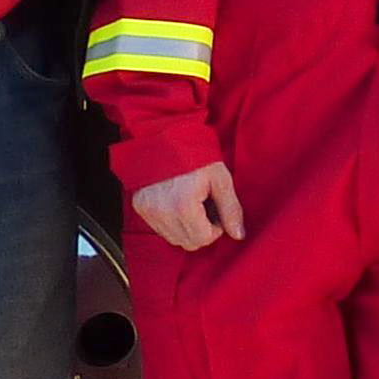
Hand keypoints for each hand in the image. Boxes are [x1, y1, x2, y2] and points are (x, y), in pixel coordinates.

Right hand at [133, 162, 247, 249]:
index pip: (203, 239)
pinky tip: (177, 202)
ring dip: (186, 227)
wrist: (164, 135)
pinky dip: (172, 221)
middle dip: (201, 230)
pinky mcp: (140, 207)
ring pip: (173, 238)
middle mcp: (162, 212)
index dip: (215, 228)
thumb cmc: (194, 153)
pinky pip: (160, 228)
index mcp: (183, 206)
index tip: (216, 209)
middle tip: (205, 206)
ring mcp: (148, 211)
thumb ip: (231, 209)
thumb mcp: (220, 178)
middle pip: (188, 242)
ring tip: (191, 203)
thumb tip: (238, 235)